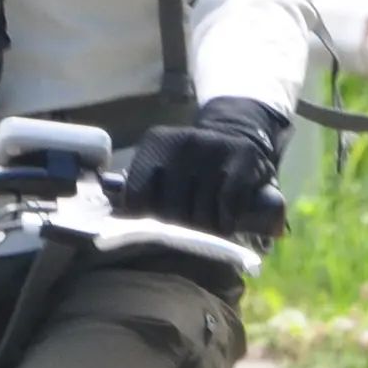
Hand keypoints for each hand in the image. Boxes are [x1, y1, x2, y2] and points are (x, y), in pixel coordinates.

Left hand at [117, 97, 289, 247]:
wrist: (236, 131)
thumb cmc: (191, 166)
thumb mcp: (162, 168)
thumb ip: (143, 192)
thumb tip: (126, 231)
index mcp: (153, 144)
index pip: (137, 197)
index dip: (145, 222)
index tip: (154, 231)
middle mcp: (180, 141)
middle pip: (170, 210)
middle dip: (178, 230)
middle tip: (184, 235)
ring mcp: (211, 147)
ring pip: (201, 214)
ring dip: (205, 231)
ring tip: (206, 229)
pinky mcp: (241, 156)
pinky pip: (227, 207)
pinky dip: (226, 224)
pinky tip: (225, 225)